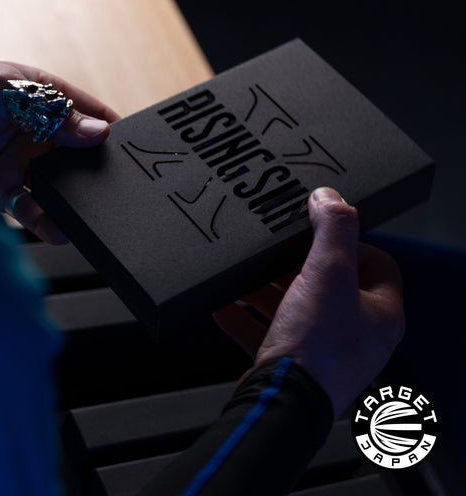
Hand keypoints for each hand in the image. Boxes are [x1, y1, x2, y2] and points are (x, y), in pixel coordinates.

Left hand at [0, 59, 118, 243]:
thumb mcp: (4, 87)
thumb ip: (52, 109)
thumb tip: (96, 132)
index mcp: (42, 100)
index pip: (87, 115)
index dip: (108, 130)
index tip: (128, 147)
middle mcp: (37, 133)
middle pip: (79, 155)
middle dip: (95, 169)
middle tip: (110, 184)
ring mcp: (22, 163)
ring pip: (60, 186)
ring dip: (74, 200)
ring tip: (88, 212)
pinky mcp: (4, 190)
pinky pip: (33, 208)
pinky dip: (47, 220)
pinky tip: (58, 228)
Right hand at [214, 187, 404, 418]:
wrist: (282, 403)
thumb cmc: (315, 348)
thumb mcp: (328, 273)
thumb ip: (332, 229)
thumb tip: (330, 198)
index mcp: (378, 313)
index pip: (377, 264)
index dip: (350, 244)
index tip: (320, 234)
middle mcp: (355, 334)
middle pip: (328, 285)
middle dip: (295, 266)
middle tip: (275, 253)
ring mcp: (322, 350)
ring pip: (294, 308)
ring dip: (265, 290)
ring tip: (243, 276)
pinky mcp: (291, 362)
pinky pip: (266, 332)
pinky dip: (245, 317)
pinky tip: (224, 304)